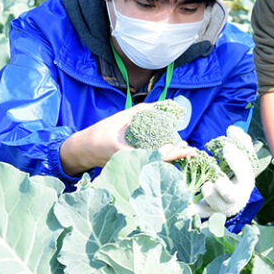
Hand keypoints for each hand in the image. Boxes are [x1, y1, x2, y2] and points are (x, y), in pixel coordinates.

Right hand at [60, 103, 192, 174]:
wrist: (83, 150)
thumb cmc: (100, 133)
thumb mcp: (120, 118)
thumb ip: (141, 111)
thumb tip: (162, 104)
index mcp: (128, 154)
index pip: (156, 155)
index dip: (173, 152)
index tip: (186, 148)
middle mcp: (132, 165)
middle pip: (160, 163)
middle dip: (176, 156)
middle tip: (191, 150)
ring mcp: (131, 169)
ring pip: (156, 165)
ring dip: (170, 157)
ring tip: (184, 149)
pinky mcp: (131, 169)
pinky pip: (149, 164)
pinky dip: (160, 158)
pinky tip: (168, 151)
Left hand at [189, 143, 253, 217]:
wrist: (232, 198)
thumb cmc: (235, 172)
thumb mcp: (241, 156)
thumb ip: (240, 141)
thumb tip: (232, 130)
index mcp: (245, 182)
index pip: (245, 172)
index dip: (237, 160)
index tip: (226, 147)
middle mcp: (236, 197)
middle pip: (231, 195)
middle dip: (223, 185)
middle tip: (215, 172)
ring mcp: (222, 208)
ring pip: (215, 205)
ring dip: (209, 195)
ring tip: (205, 185)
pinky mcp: (209, 214)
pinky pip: (201, 214)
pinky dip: (195, 210)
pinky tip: (189, 205)